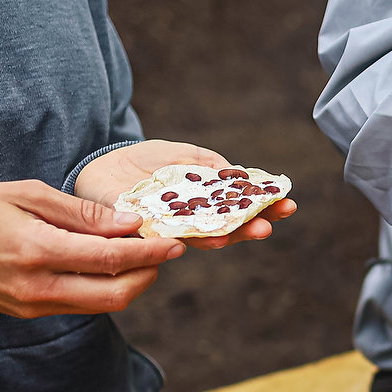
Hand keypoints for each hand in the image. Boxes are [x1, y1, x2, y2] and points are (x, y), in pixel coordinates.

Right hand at [0, 180, 184, 317]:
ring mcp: (33, 306)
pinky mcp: (29, 313)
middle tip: (163, 251)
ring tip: (139, 255)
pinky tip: (107, 266)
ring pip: (101, 304)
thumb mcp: (27, 193)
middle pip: (116, 294)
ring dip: (129, 284)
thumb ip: (81, 213)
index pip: (111, 258)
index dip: (150, 252)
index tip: (175, 242)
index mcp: (37, 250)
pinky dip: (102, 288)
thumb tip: (129, 223)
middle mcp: (38, 286)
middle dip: (148, 274)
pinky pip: (79, 305)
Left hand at [72, 139, 295, 249]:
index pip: (242, 208)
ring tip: (242, 233)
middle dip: (251, 227)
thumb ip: (210, 164)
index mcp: (208, 203)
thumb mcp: (183, 154)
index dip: (265, 208)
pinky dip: (184, 238)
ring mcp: (172, 230)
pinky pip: (167, 238)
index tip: (288, 204)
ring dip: (224, 236)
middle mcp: (194, 221)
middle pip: (229, 228)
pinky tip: (202, 235)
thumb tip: (238, 175)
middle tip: (269, 226)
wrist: (103, 166)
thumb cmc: (146, 162)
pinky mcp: (145, 234)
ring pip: (202, 237)